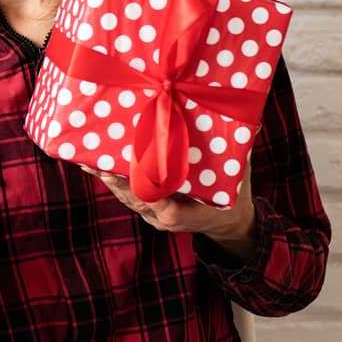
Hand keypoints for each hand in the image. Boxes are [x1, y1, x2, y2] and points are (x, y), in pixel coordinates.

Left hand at [85, 160, 256, 252]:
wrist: (227, 221)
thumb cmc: (232, 195)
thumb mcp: (240, 176)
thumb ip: (240, 151)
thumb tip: (252, 120)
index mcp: (193, 214)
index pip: (171, 214)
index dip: (156, 201)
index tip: (144, 188)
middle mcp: (168, 217)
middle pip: (140, 203)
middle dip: (120, 184)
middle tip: (102, 166)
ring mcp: (155, 214)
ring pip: (128, 199)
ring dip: (110, 180)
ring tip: (90, 162)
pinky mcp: (147, 208)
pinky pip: (126, 195)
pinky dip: (112, 180)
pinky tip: (94, 165)